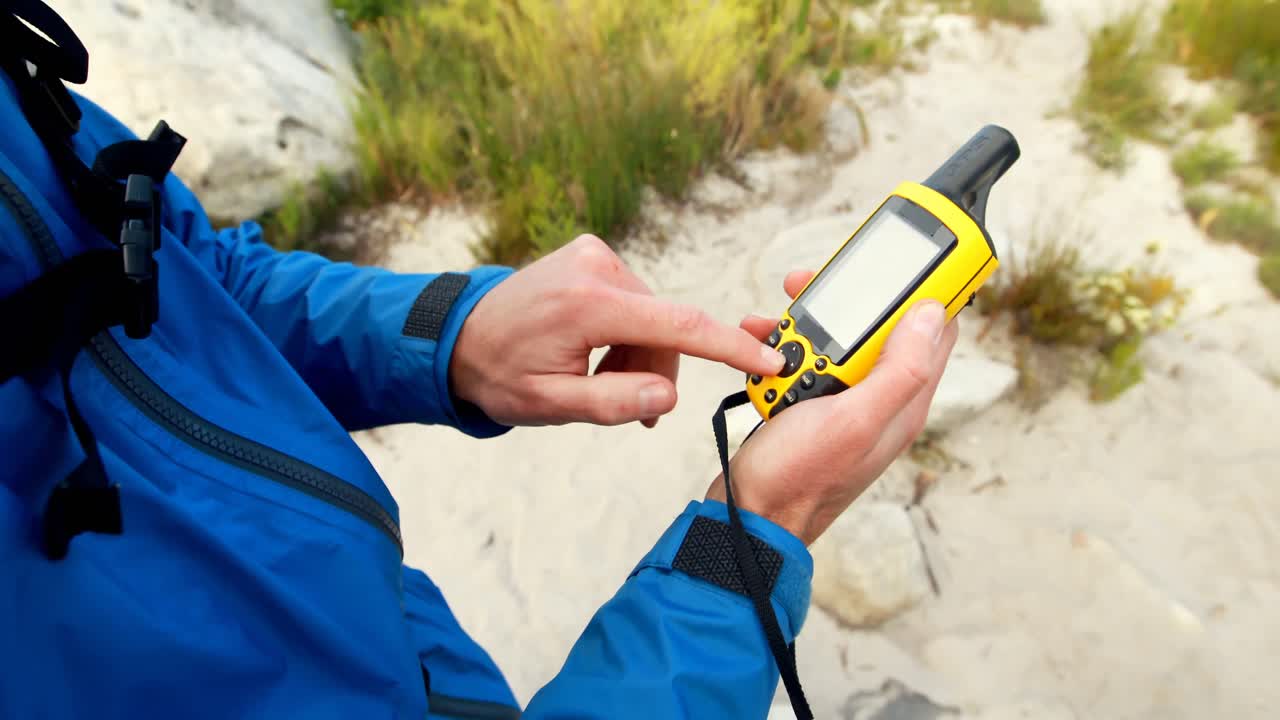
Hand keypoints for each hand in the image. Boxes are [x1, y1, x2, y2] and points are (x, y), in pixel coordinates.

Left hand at [450, 235, 786, 426]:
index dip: (730, 346)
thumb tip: (667, 397)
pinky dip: (628, 334)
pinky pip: (636, 302)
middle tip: (627, 409)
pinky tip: (597, 354)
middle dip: (656, 371)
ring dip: (640, 355)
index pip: (678, 325)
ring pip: (653, 318)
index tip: (772, 359)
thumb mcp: (548, 406)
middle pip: (666, 329)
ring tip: (598, 381)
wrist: (459, 337)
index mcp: (587, 304)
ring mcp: (594, 254)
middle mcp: (596, 266)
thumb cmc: (500, 375)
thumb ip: (610, 403)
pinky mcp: (593, 254)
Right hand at [705, 271, 959, 545]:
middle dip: (845, 300)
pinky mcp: (810, 406)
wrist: (748, 518)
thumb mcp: (855, 419)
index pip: (936, 328)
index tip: (911, 255)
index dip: (928, 287)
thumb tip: (935, 313)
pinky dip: (779, 349)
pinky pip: (801, 360)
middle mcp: (879, 400)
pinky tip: (758, 348)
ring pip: (834, 339)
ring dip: (801, 325)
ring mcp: (843, 403)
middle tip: (808, 284)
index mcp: (903, 401)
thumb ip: (901, 369)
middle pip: (877, 326)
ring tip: (772, 324)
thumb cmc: (799, 479)